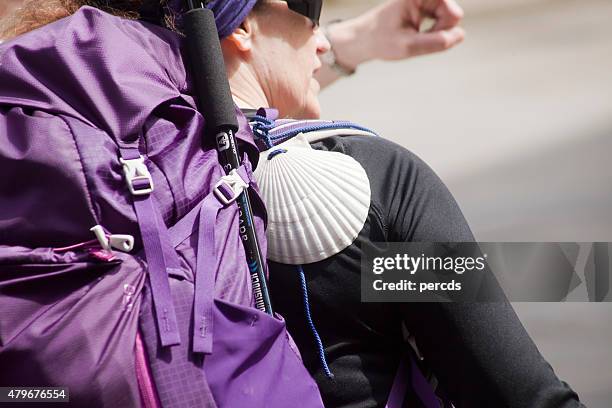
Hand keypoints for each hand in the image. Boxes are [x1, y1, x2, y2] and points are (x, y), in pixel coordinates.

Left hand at [329, 0, 464, 68]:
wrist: (362, 39)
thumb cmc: (381, 41)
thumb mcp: (408, 46)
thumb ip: (436, 42)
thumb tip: (461, 35)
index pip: (452, 12)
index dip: (443, 29)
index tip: (425, 35)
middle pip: (453, 14)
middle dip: (440, 30)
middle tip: (417, 39)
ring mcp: (425, 0)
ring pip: (448, 19)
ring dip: (435, 33)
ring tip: (414, 37)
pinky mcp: (424, 8)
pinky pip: (441, 22)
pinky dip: (431, 33)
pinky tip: (415, 35)